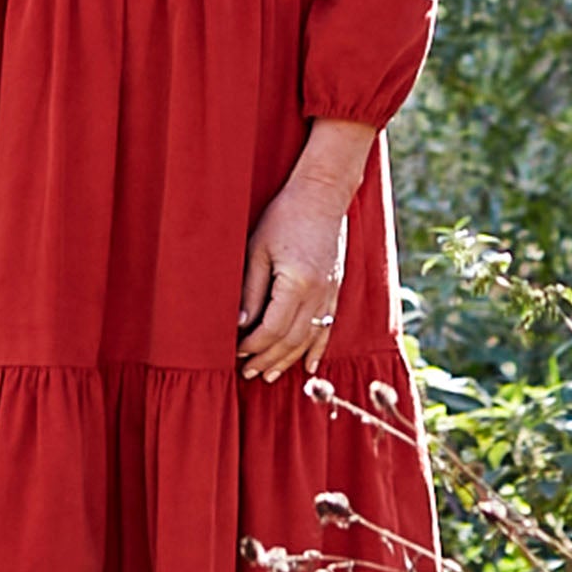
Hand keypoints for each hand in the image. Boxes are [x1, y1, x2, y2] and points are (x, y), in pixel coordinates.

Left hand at [238, 126, 367, 382]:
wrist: (322, 195)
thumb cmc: (284, 216)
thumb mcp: (258, 249)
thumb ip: (252, 290)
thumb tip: (240, 325)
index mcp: (297, 283)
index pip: (272, 328)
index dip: (253, 346)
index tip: (235, 353)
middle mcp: (318, 294)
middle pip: (291, 340)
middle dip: (267, 359)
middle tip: (246, 373)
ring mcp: (330, 295)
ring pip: (309, 340)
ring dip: (287, 360)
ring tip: (268, 376)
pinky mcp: (335, 291)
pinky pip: (327, 329)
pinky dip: (316, 351)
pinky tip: (307, 367)